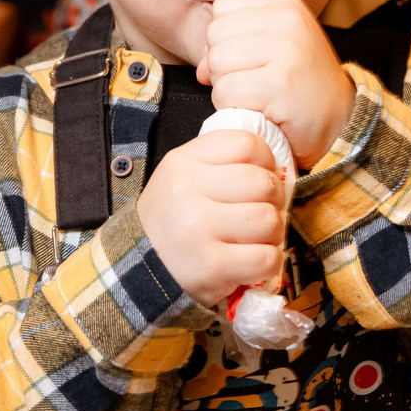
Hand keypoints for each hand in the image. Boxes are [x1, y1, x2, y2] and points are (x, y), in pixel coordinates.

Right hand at [136, 129, 284, 307]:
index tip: (258, 182)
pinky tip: (251, 263)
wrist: (138, 266)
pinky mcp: (211, 265)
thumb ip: (219, 163)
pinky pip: (266, 257)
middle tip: (260, 216)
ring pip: (269, 220)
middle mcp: (188, 190)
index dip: (266, 162)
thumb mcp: (181, 177)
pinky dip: (268, 263)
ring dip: (272, 235)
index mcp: (184, 162)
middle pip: (264, 183)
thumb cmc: (171, 219)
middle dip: (273, 203)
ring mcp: (198, 228)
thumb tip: (271, 168)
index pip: (247, 144)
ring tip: (255, 241)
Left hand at [196, 0, 354, 169]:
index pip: (223, 9)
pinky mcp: (279, 83)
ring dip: (226, 88)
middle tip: (252, 83)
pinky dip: (233, 107)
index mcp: (286, 7)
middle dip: (221, 66)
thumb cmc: (302, 89)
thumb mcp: (275, 51)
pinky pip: (226, 91)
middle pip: (215, 35)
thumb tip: (199, 66)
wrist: (342, 124)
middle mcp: (288, 21)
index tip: (245, 60)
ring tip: (256, 97)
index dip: (223, 38)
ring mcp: (286, 50)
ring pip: (216, 63)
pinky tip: (258, 109)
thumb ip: (234, 44)